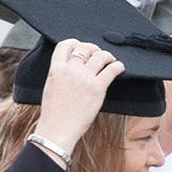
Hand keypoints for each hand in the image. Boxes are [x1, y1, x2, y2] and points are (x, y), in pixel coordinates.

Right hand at [34, 40, 124, 155]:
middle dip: (93, 48)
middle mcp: (70, 70)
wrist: (58, 128)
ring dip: (107, 55)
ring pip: (99, 56)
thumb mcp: (51, 86)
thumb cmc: (54, 112)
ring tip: (110, 60)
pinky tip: (120, 68)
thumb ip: (60, 74)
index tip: (82, 46)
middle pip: (84, 48)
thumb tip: (70, 69)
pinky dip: (118, 66)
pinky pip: (111, 70)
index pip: (65, 45)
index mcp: (55, 69)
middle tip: (98, 54)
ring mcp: (85, 78)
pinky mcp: (98, 87)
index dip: (75, 42)